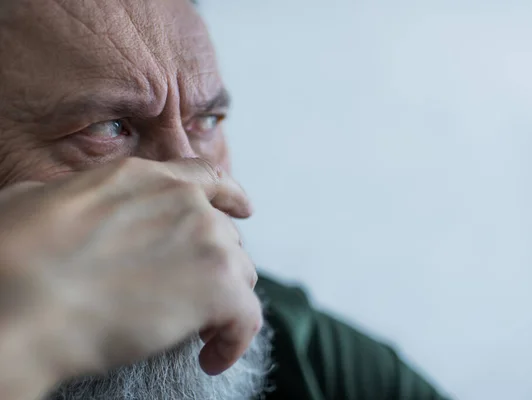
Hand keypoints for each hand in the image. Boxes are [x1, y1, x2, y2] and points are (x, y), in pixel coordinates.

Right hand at [0, 158, 260, 397]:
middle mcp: (185, 203)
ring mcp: (206, 241)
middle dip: (215, 264)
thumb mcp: (38, 201)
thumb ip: (75, 199)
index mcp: (144, 179)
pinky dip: (234, 340)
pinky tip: (210, 357)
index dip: (232, 197)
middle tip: (193, 295)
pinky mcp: (218, 286)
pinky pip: (246, 315)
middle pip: (226, 235)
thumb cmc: (13, 256)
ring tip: (199, 330)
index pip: (208, 179)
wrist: (21, 302)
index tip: (244, 209)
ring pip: (242, 274)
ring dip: (225, 301)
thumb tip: (60, 205)